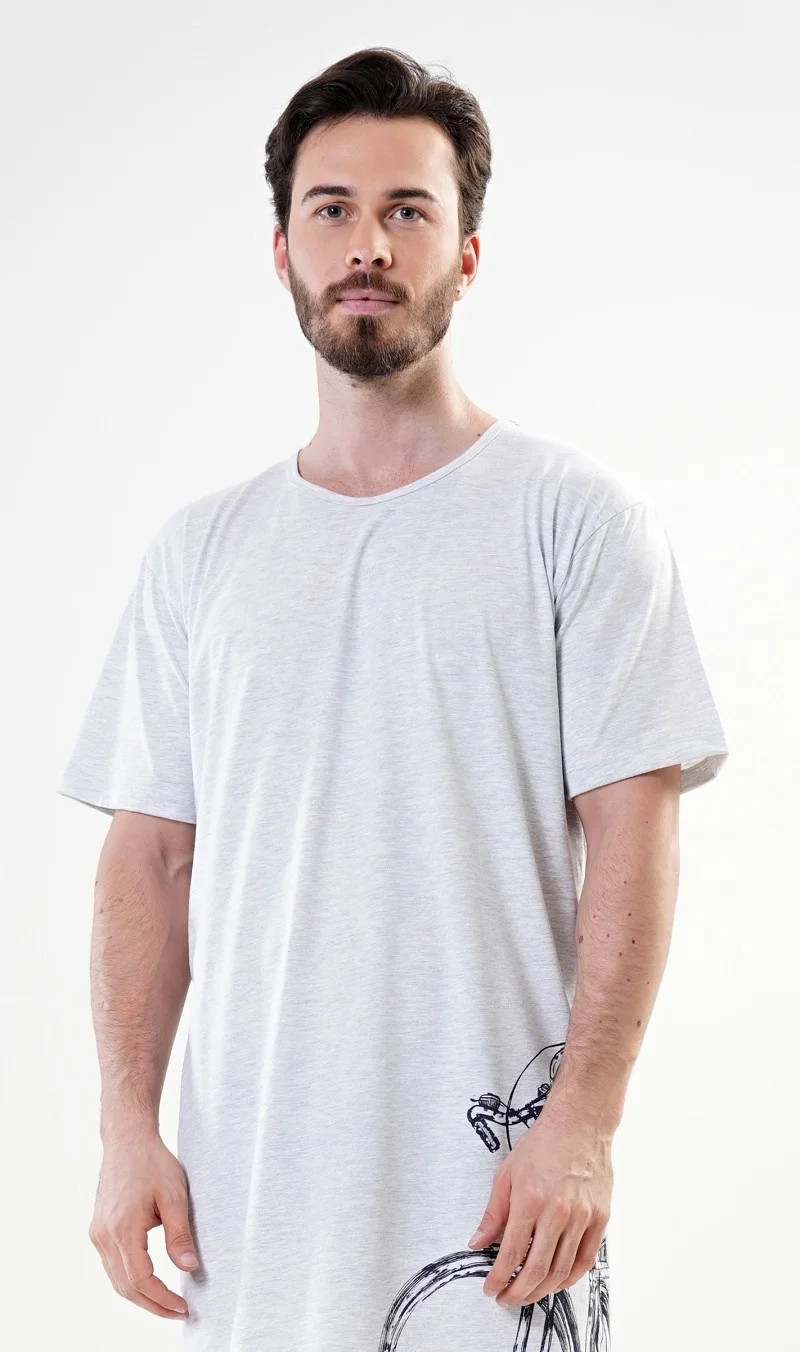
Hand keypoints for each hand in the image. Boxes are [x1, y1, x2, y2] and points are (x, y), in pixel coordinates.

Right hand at [88, 1129, 198, 1319]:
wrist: (127, 1140)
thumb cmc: (152, 1162)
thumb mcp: (174, 1195)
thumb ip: (180, 1234)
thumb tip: (189, 1268)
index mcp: (123, 1228)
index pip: (141, 1280)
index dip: (162, 1299)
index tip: (183, 1307)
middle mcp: (104, 1235)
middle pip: (126, 1287)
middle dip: (153, 1305)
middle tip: (178, 1312)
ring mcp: (98, 1233)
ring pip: (116, 1279)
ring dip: (140, 1296)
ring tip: (166, 1302)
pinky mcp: (98, 1229)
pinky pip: (112, 1265)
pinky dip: (129, 1280)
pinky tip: (148, 1282)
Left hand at [467, 1104, 611, 1307]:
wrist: (580, 1124)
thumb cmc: (542, 1144)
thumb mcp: (507, 1173)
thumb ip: (493, 1213)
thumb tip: (477, 1243)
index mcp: (530, 1200)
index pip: (511, 1253)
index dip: (498, 1277)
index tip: (490, 1287)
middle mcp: (557, 1212)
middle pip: (536, 1269)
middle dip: (517, 1292)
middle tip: (506, 1299)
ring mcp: (581, 1217)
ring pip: (561, 1270)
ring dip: (541, 1290)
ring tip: (527, 1294)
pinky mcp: (599, 1218)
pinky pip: (585, 1260)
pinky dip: (570, 1278)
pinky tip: (556, 1282)